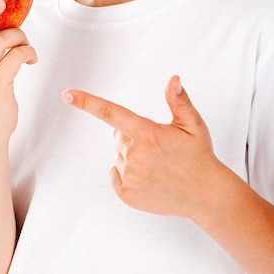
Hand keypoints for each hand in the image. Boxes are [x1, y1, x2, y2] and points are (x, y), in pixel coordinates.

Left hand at [62, 76, 218, 218]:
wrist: (206, 195)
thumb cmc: (199, 155)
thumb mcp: (193, 124)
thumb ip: (179, 100)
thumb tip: (173, 79)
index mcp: (148, 134)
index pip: (111, 113)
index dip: (87, 102)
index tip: (67, 95)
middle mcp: (135, 155)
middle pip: (118, 135)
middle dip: (132, 134)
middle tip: (157, 144)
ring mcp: (130, 177)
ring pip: (119, 155)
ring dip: (132, 155)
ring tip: (158, 163)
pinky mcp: (128, 195)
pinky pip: (116, 174)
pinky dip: (127, 173)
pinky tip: (148, 176)